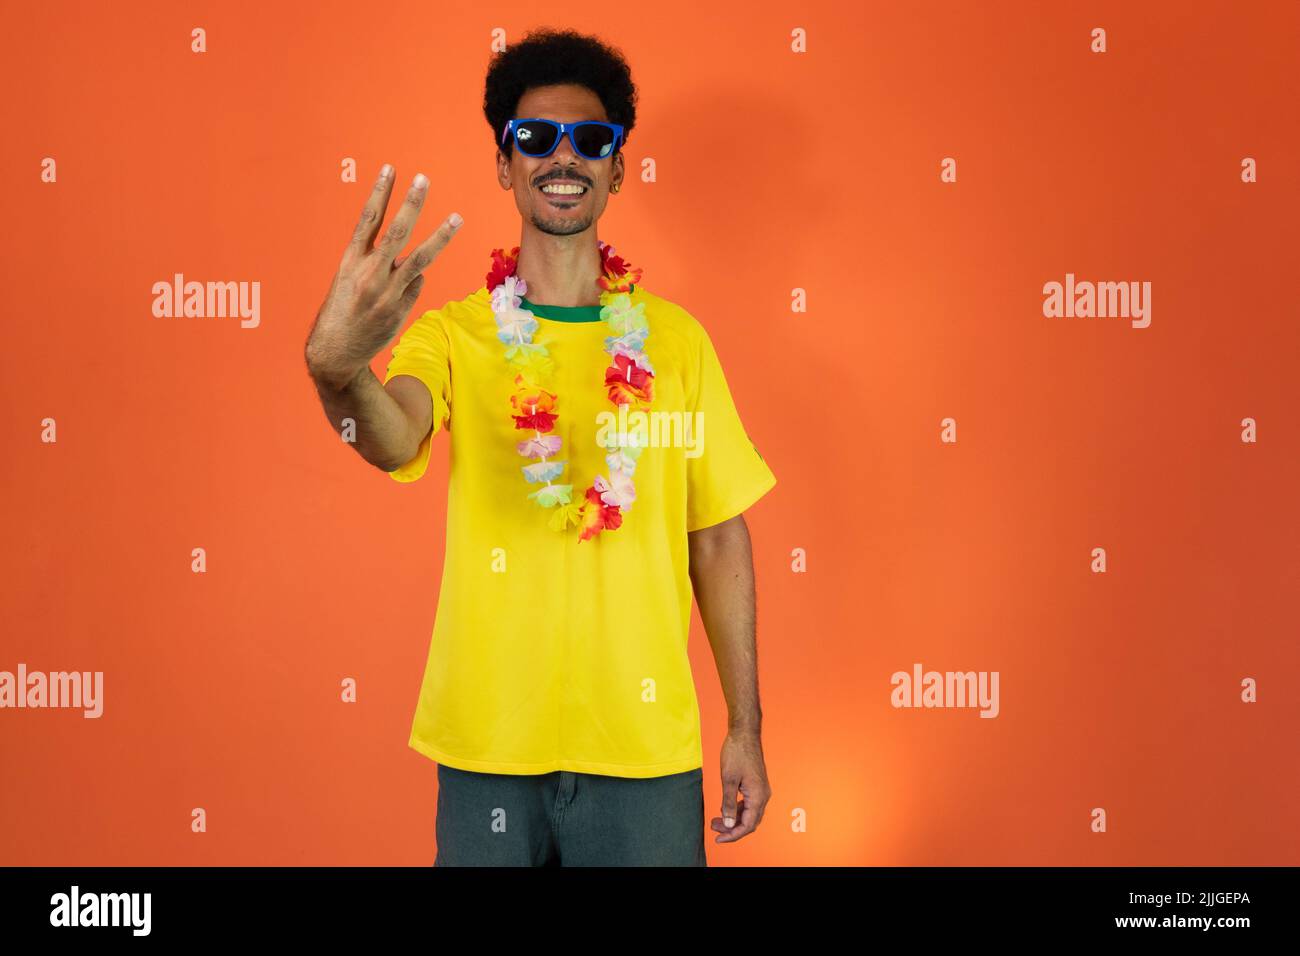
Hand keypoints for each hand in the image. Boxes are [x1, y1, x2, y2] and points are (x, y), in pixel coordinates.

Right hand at [305, 164, 462, 388]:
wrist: (336, 351)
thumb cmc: (340, 312)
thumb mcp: (346, 280)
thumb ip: (371, 263)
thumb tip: (403, 257)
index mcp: (350, 261)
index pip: (368, 220)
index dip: (380, 193)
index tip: (391, 169)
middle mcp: (369, 273)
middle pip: (397, 231)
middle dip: (411, 203)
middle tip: (423, 179)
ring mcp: (388, 292)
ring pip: (420, 258)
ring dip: (441, 235)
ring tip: (457, 217)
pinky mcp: (401, 308)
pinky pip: (416, 285)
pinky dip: (413, 283)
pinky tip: (399, 294)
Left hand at [710, 730, 770, 843]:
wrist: (744, 733)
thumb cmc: (736, 753)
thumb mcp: (728, 780)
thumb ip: (728, 803)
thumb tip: (729, 824)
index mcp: (758, 796)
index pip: (747, 825)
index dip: (733, 835)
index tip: (718, 839)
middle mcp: (763, 795)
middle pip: (750, 822)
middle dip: (732, 829)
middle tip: (714, 830)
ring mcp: (761, 790)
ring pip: (749, 813)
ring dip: (733, 819)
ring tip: (715, 821)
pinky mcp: (756, 785)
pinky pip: (749, 804)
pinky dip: (737, 810)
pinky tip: (725, 809)